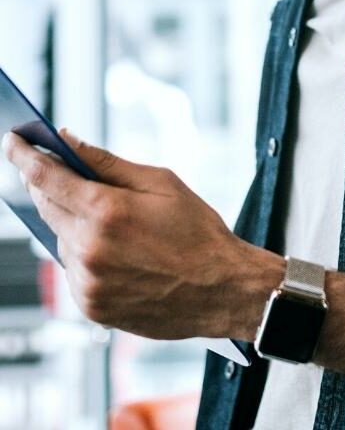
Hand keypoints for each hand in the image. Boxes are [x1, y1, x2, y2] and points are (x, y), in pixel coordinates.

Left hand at [1, 128, 276, 339]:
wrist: (221, 289)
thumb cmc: (197, 231)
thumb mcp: (160, 182)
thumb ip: (108, 162)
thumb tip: (68, 141)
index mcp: (107, 212)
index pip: (47, 177)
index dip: (24, 156)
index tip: (12, 140)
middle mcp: (89, 249)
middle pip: (47, 207)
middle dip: (47, 185)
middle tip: (54, 169)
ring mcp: (87, 283)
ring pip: (59, 239)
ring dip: (72, 222)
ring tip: (109, 218)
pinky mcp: (90, 306)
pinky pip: (72, 269)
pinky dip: (83, 252)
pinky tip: (114, 248)